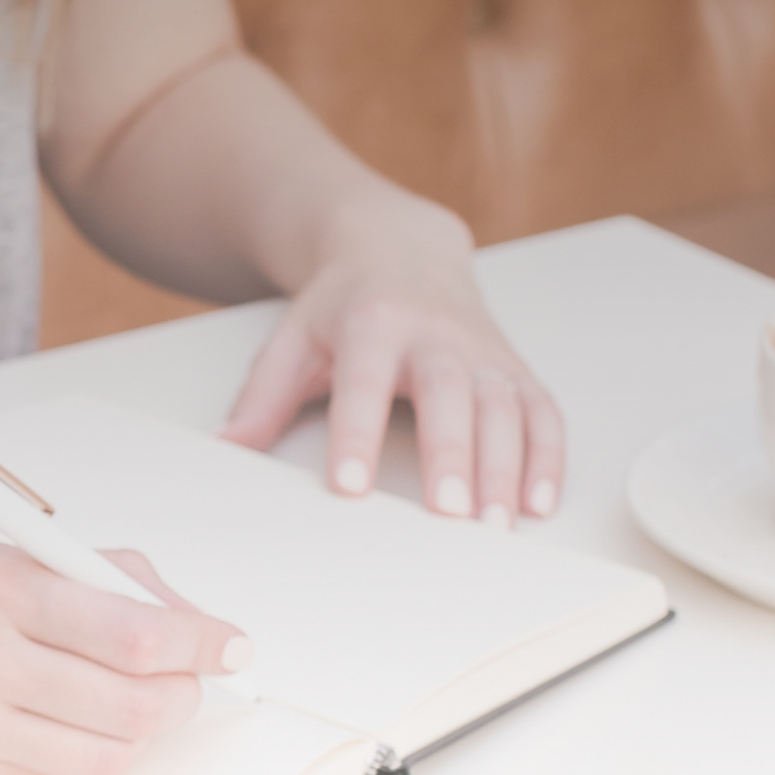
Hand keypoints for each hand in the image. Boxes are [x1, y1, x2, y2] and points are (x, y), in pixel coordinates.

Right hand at [0, 524, 249, 774]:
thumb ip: (76, 570)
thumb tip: (165, 606)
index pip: (135, 629)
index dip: (201, 642)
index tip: (230, 642)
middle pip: (132, 702)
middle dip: (182, 693)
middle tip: (193, 675)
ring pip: (100, 753)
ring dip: (139, 731)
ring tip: (139, 700)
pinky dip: (80, 754)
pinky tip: (77, 722)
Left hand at [221, 198, 565, 528]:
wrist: (398, 248)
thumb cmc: (343, 305)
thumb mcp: (293, 337)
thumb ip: (263, 395)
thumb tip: (226, 445)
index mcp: (371, 321)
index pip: (362, 380)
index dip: (356, 433)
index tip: (348, 485)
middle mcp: (434, 331)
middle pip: (448, 392)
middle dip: (452, 451)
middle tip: (449, 512)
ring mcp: (480, 348)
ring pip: (502, 405)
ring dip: (505, 465)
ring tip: (497, 526)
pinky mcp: (513, 365)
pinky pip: (541, 409)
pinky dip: (547, 456)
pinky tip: (537, 502)